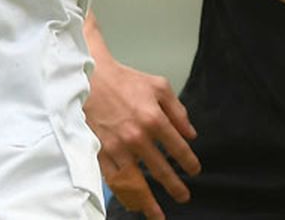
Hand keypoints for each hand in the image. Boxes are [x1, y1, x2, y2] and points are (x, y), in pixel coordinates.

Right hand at [84, 57, 199, 218]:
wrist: (90, 78)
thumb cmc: (124, 80)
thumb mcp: (159, 87)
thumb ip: (178, 111)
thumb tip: (191, 133)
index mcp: (154, 119)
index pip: (178, 149)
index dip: (189, 163)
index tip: (194, 171)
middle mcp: (137, 137)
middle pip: (160, 171)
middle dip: (175, 187)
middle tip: (183, 196)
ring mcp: (118, 147)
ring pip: (136, 182)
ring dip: (149, 201)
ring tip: (158, 214)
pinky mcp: (101, 151)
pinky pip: (113, 179)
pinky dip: (123, 194)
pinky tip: (131, 202)